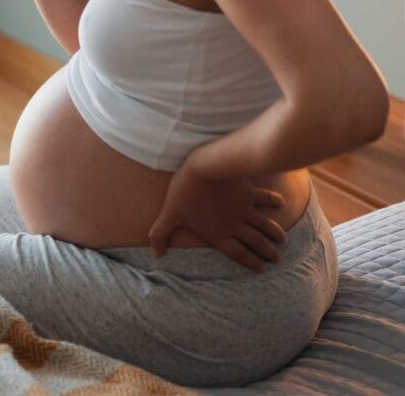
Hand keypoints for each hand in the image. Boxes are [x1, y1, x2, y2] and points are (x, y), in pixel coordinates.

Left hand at [147, 165, 288, 271]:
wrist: (204, 168)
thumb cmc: (185, 192)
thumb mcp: (169, 214)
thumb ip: (161, 235)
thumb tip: (155, 253)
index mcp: (217, 233)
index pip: (237, 253)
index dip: (250, 262)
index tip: (262, 268)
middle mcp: (235, 225)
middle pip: (255, 242)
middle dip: (268, 252)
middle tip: (277, 258)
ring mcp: (245, 209)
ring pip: (265, 226)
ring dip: (275, 233)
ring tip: (283, 241)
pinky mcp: (249, 193)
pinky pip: (265, 198)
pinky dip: (274, 202)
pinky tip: (281, 204)